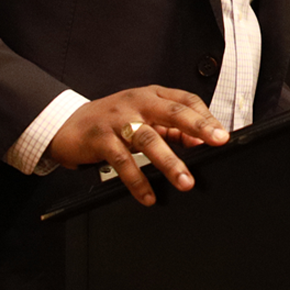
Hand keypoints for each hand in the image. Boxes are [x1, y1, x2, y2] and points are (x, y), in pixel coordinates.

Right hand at [46, 86, 229, 206]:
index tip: (222, 134)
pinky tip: (149, 195)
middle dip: (197, 126)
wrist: (67, 124)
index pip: (185, 100)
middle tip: (217, 141)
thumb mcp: (142, 116)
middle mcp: (136, 103)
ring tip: (185, 181)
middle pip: (172, 112)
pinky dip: (137, 180)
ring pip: (149, 138)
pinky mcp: (100, 139)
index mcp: (151, 95)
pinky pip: (122, 161)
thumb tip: (199, 140)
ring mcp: (117, 120)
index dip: (205, 116)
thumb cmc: (111, 119)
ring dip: (169, 162)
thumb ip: (170, 127)